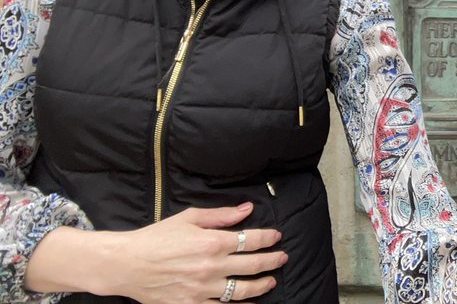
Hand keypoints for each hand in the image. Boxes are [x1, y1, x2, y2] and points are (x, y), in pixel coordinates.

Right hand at [27, 202, 285, 303]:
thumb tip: (247, 209)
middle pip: (252, 265)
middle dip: (272, 261)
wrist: (126, 265)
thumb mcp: (189, 218)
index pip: (251, 240)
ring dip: (260, 285)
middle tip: (282, 258)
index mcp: (212, 242)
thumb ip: (221, 215)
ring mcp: (202, 289)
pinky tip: (245, 302)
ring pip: (241, 290)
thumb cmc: (156, 238)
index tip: (277, 237)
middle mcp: (211, 267)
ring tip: (270, 282)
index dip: (268, 238)